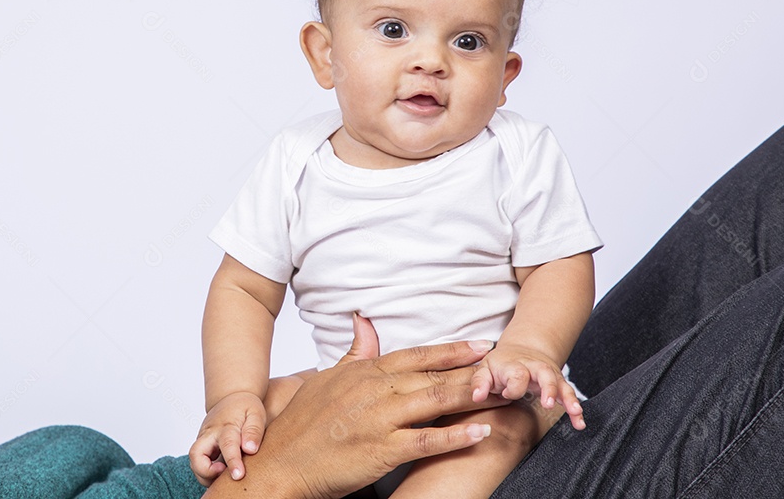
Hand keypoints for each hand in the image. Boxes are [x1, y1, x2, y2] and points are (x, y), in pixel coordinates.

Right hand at [189, 391, 266, 485]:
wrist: (231, 397)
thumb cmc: (245, 408)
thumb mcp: (255, 414)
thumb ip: (254, 431)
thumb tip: (250, 449)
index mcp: (226, 425)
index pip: (227, 444)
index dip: (232, 461)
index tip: (238, 475)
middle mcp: (210, 433)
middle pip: (196, 454)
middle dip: (205, 471)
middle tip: (224, 474)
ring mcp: (203, 440)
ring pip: (194, 462)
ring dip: (205, 475)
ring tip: (224, 475)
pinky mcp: (201, 447)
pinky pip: (198, 463)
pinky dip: (206, 472)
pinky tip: (221, 472)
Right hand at [205, 316, 509, 498]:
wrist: (280, 462)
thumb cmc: (301, 424)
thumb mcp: (327, 378)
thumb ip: (355, 352)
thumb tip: (364, 321)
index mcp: (364, 373)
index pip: (415, 355)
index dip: (450, 350)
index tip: (480, 345)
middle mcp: (374, 391)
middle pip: (432, 375)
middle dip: (471, 369)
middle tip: (504, 363)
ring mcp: (378, 420)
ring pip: (433, 401)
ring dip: (470, 394)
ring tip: (500, 388)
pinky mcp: (381, 450)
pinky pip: (426, 441)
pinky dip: (455, 435)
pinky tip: (480, 431)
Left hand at [469, 341, 584, 429]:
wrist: (521, 351)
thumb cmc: (500, 365)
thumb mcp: (485, 369)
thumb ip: (479, 382)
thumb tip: (476, 396)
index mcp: (515, 364)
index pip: (517, 374)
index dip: (513, 387)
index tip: (505, 394)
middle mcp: (535, 368)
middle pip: (545, 374)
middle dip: (549, 388)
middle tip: (548, 404)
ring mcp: (549, 376)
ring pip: (562, 385)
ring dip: (569, 398)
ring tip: (574, 412)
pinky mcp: (559, 384)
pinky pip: (569, 395)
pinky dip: (576, 408)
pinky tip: (579, 423)